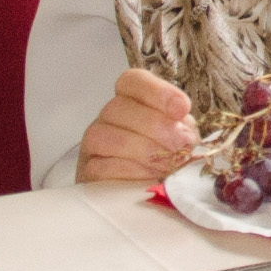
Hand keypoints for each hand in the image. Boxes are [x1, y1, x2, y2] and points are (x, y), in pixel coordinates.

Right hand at [77, 67, 195, 182]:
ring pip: (106, 136)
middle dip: (155, 126)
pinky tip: (150, 177)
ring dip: (142, 150)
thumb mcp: (180, 136)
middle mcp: (109, 116)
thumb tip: (183, 135)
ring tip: (167, 164)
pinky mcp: (88, 171)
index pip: (133, 81)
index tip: (182, 109)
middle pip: (119, 107)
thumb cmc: (166, 156)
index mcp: (132, 100)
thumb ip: (182, 129)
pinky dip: (130, 172)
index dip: (158, 92)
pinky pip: (101, 167)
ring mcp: (94, 142)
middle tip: (180, 144)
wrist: (145, 189)